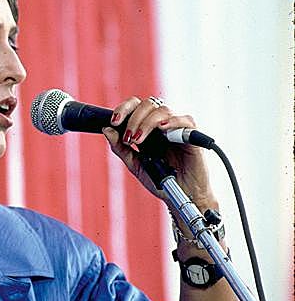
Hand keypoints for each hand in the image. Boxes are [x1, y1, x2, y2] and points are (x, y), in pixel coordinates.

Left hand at [102, 96, 216, 207]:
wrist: (181, 196)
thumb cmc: (161, 181)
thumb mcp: (135, 165)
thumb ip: (121, 148)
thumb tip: (106, 129)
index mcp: (147, 128)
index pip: (136, 106)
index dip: (124, 109)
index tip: (114, 122)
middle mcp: (162, 124)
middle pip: (148, 104)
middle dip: (134, 119)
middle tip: (129, 138)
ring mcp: (177, 128)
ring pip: (163, 110)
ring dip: (147, 123)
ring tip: (139, 141)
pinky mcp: (192, 136)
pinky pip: (185, 120)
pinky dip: (172, 121)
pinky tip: (162, 128)